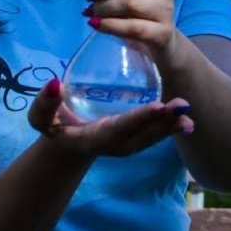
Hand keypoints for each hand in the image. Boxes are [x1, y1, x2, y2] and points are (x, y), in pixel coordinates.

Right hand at [28, 78, 193, 155]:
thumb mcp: (41, 118)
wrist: (67, 142)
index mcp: (95, 138)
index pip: (119, 127)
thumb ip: (45, 104)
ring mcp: (128, 145)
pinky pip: (155, 135)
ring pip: (153, 137)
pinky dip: (170, 128)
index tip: (157, 107)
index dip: (138, 118)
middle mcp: (115, 145)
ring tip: (189, 116)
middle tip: (182, 107)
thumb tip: (55, 84)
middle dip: (163, 122)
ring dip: (171, 127)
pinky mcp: (136, 141)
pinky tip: (187, 119)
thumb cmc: (54, 124)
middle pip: (142, 133)